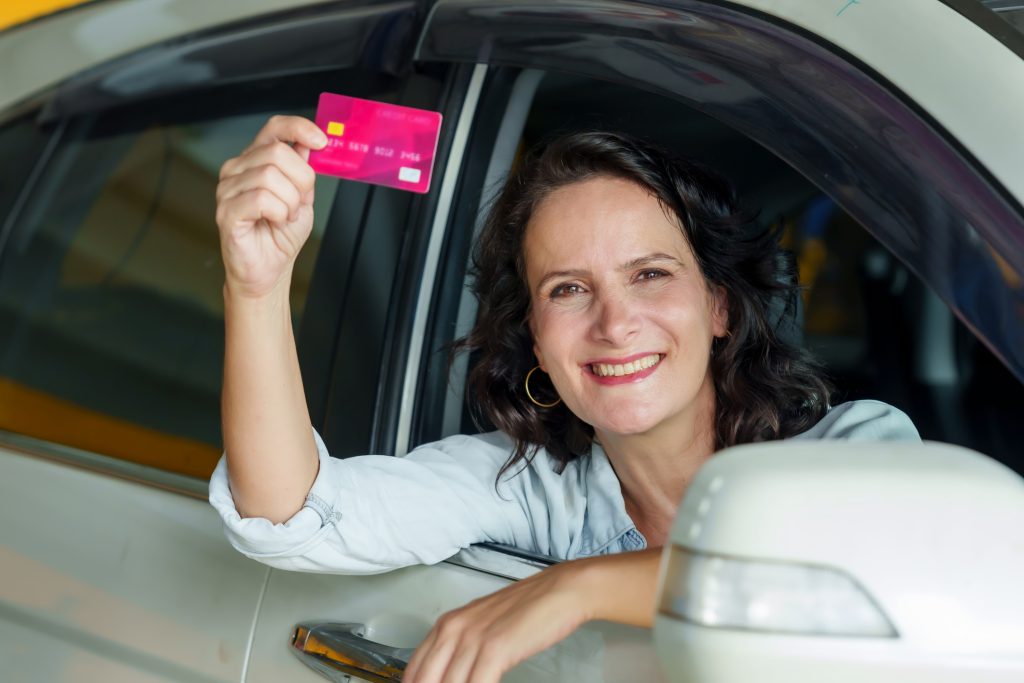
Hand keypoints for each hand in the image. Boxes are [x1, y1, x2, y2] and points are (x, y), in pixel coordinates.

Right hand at [215, 115, 327, 298]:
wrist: (269, 269)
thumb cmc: (280, 234)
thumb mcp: (302, 197)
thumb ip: (303, 170)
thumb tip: (310, 143)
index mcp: (256, 160)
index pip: (274, 128)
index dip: (299, 128)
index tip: (321, 142)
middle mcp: (237, 169)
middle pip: (277, 153)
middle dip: (301, 180)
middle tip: (299, 203)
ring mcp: (227, 189)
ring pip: (270, 176)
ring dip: (290, 202)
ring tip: (285, 217)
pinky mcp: (226, 210)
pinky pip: (261, 199)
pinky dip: (279, 212)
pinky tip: (275, 222)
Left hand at [403, 559, 590, 682]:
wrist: (560, 591)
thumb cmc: (527, 610)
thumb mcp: (482, 626)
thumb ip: (461, 650)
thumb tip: (449, 678)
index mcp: (446, 625)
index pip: (414, 672)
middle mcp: (453, 630)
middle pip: (425, 681)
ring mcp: (472, 639)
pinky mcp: (495, 648)